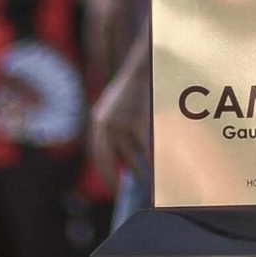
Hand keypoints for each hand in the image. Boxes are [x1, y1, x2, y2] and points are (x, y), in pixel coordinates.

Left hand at [91, 43, 151, 187]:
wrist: (145, 66)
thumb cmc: (135, 89)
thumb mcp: (118, 109)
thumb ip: (114, 132)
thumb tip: (124, 164)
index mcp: (99, 121)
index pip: (98, 156)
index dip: (106, 174)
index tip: (114, 188)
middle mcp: (105, 124)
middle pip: (111, 160)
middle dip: (120, 178)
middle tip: (130, 190)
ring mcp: (120, 123)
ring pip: (131, 157)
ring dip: (138, 171)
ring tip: (147, 180)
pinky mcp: (136, 122)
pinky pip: (145, 149)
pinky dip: (151, 159)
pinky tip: (156, 166)